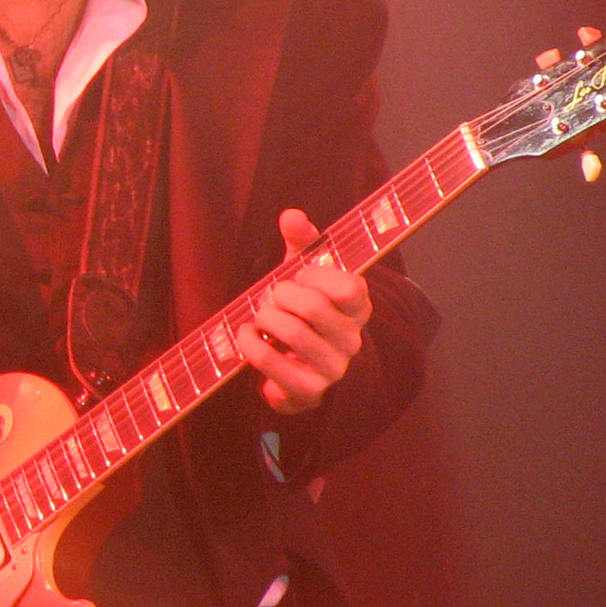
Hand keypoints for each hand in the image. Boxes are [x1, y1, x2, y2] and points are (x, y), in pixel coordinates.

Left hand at [237, 208, 371, 415]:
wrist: (293, 363)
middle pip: (312, 307)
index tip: (298, 277)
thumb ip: (301, 242)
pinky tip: (247, 338)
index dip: (313, 277)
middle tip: (271, 298)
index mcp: (358, 308)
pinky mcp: (309, 391)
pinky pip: (272, 364)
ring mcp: (334, 368)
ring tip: (259, 319)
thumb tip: (291, 215)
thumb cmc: (300, 308)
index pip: (347, 287)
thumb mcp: (301, 271)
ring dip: (263, 319)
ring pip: (291, 333)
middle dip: (279, 296)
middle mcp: (352, 340)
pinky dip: (250, 346)